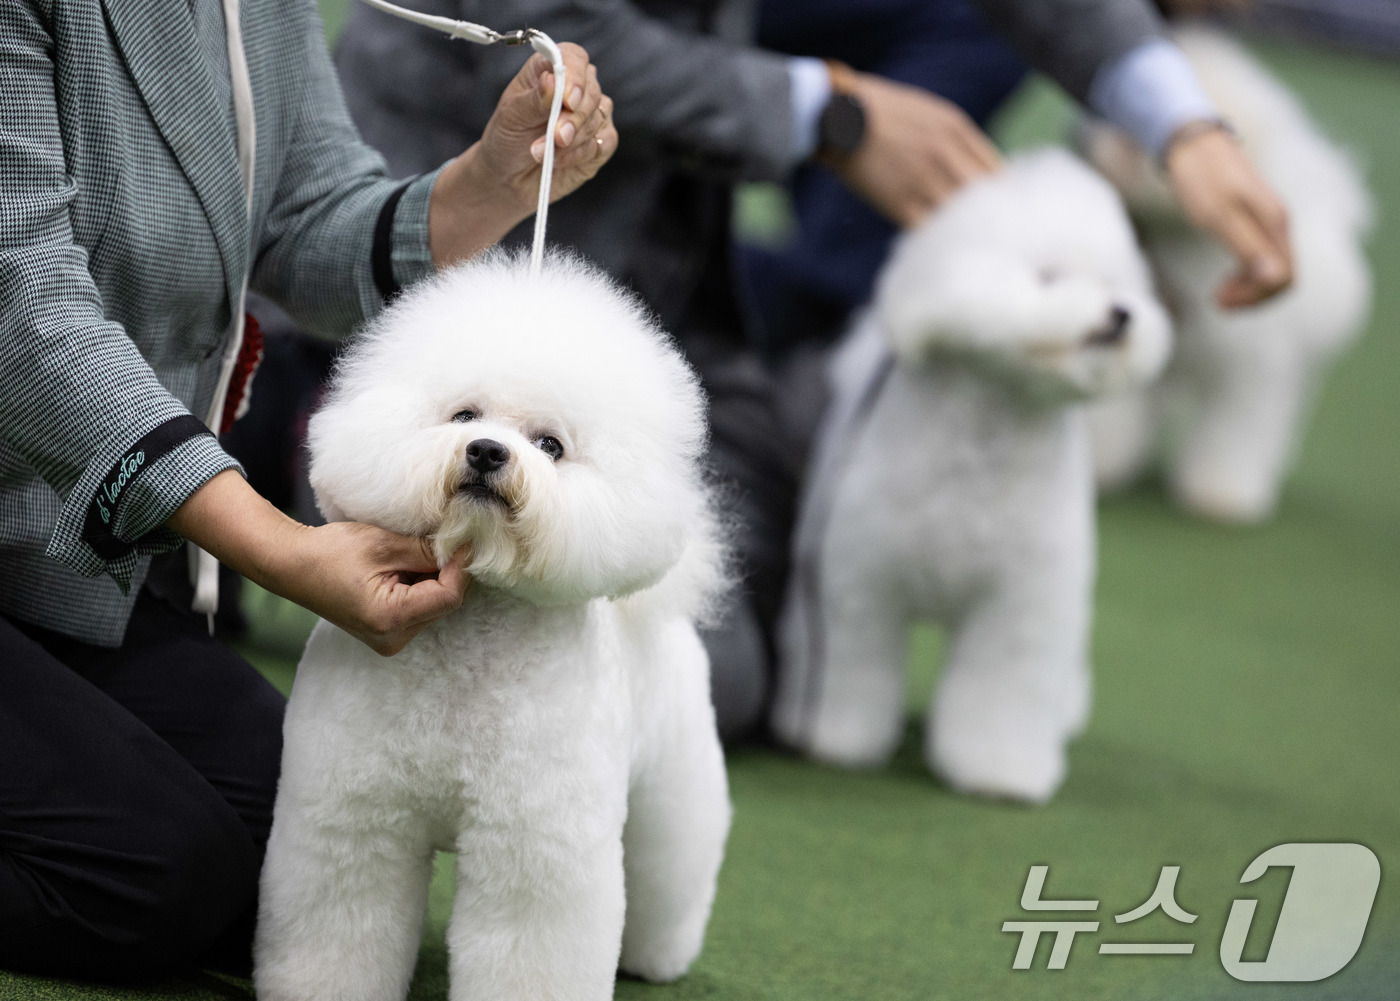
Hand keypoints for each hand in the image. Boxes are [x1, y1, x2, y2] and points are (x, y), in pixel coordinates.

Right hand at [169, 471, 470, 655]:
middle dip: (448, 571)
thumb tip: (463, 547)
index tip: (465, 539)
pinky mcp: (386, 632)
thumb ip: (427, 550)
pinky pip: (419, 608)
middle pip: (444, 603)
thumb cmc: (330, 551)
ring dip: (434, 577)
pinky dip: (421, 585)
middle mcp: (392, 638)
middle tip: (443, 540)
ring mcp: (389, 639)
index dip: (462, 566)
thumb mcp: (384, 544)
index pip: (449, 596)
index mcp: (390, 618)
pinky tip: (407, 565)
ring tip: (416, 551)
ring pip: (434, 605)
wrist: (291, 565)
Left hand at [429, 43, 617, 267]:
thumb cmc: (507, 139)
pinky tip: (559, 161)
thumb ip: (534, 100)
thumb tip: (553, 80)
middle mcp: (575, 89)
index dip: (575, 76)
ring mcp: (591, 115)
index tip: (568, 99)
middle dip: (574, 117)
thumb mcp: (511, 117)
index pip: (574, 58)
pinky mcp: (600, 142)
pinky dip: (580, 154)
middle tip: (555, 137)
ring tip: (541, 154)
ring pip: (597, 119)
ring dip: (571, 141)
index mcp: (551, 70)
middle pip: (591, 91)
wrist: (510, 178)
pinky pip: (604, 142)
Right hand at [829, 72, 1000, 227]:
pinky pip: (932, 232)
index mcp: (957, 131)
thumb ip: (960, 139)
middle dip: (989, 217)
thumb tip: (982, 172)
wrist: (836, 117)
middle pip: (985, 199)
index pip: (997, 174)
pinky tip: (937, 246)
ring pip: (961, 218)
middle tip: (986, 233)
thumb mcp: (930, 113)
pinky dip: (937, 241)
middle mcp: (946, 156)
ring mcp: (925, 181)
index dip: (999, 197)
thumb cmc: (881, 113)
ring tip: (962, 244)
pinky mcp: (901, 204)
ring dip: (964, 232)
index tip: (995, 210)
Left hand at [1165, 123, 1292, 307]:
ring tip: (1218, 296)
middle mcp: (1278, 223)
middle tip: (1217, 302)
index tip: (1218, 301)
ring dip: (1249, 289)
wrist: (1193, 144)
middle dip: (1253, 297)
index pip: (1284, 277)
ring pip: (1273, 269)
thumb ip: (1247, 247)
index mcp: (1274, 223)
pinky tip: (1225, 280)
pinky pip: (1262, 258)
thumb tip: (1274, 279)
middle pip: (1283, 276)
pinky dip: (1246, 275)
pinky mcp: (1255, 221)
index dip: (1254, 296)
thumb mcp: (1218, 216)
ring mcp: (1268, 222)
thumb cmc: (1202, 177)